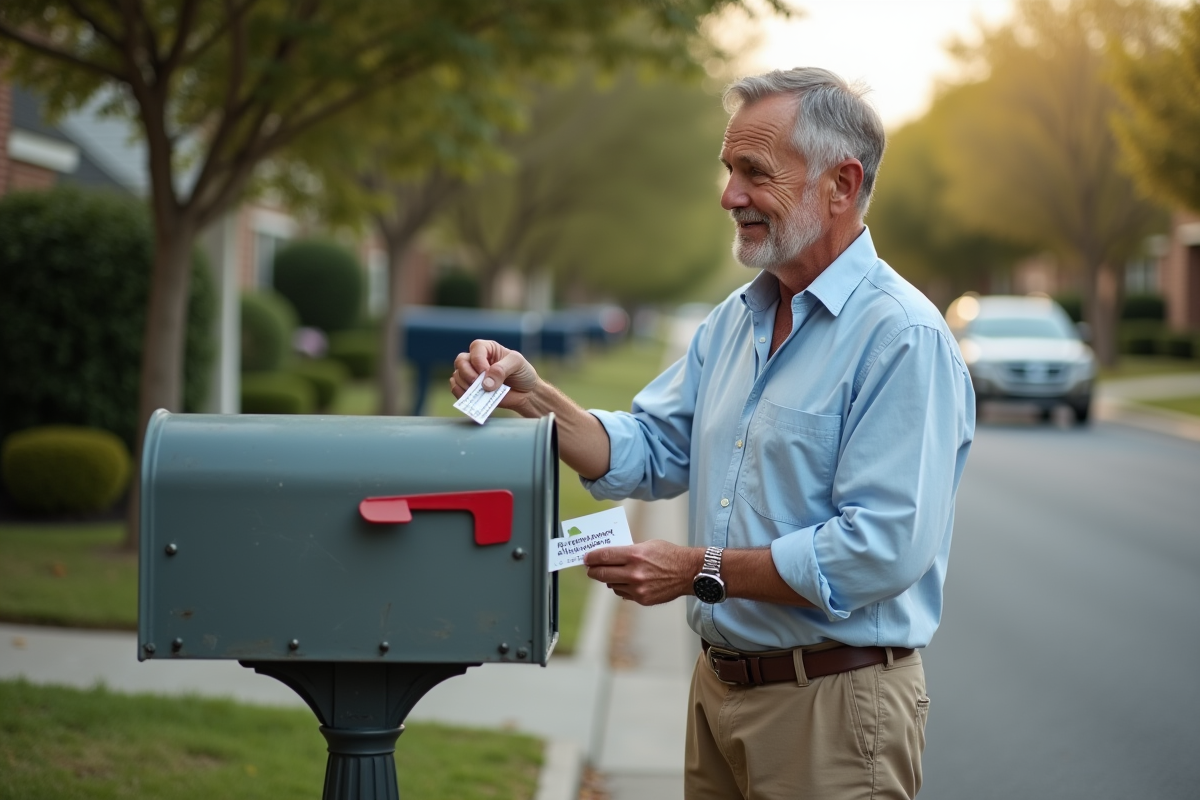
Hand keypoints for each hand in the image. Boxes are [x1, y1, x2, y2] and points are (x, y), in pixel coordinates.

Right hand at [450, 339, 539, 413]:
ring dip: (466, 385)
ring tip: (480, 392)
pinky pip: (457, 389)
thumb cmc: (523, 373)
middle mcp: (477, 360)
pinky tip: (471, 397)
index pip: (476, 348)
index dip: (478, 360)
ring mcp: (472, 375)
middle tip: (479, 384)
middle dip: (468, 373)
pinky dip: (461, 393)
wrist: (526, 393)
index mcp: (488, 348)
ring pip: (457, 375)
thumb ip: (501, 369)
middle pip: (461, 361)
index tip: (486, 372)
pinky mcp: (471, 389)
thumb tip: (485, 383)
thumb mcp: (517, 364)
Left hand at [584, 540, 700, 605]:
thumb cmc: (669, 555)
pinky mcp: (642, 599)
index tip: (586, 558)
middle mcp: (634, 573)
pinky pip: (623, 594)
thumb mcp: (648, 545)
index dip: (591, 557)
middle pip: (603, 574)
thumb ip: (628, 551)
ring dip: (608, 580)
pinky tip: (625, 582)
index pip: (604, 556)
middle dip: (593, 571)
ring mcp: (638, 588)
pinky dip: (621, 587)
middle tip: (590, 568)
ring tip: (610, 574)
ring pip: (611, 585)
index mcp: (635, 555)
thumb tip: (610, 556)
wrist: (689, 572)